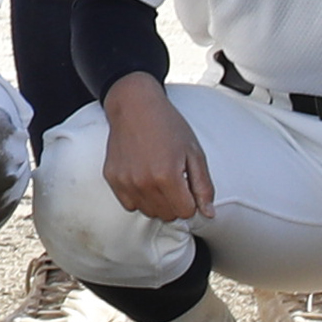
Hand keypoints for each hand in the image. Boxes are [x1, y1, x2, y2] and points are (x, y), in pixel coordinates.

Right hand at [96, 75, 215, 222]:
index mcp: (167, 176)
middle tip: (175, 182)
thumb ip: (203, 187)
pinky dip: (139, 198)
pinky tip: (144, 179)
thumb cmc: (168, 126)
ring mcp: (125, 181)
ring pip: (148, 212)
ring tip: (159, 179)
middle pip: (167, 215)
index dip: (192, 201)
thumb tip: (208, 214)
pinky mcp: (112, 178)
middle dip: (176, 204)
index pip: (186, 212)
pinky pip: (129, 204)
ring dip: (158, 203)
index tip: (188, 186)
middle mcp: (143, 182)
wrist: (134, 106)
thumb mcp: (194, 153)